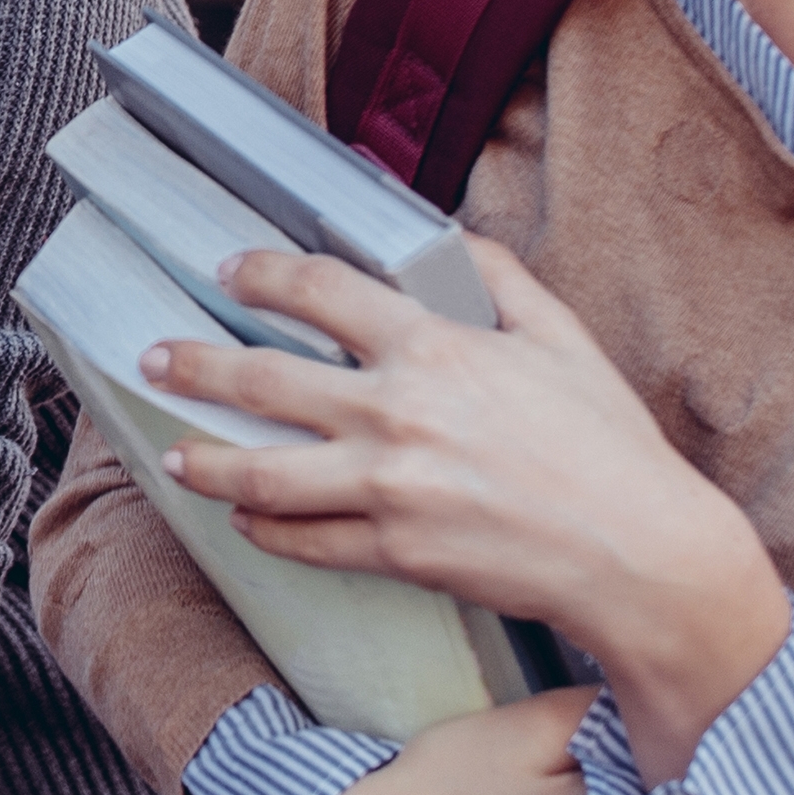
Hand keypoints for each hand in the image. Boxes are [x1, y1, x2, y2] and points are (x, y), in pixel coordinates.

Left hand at [150, 236, 788, 780]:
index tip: (231, 271)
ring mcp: (388, 488)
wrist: (637, 554)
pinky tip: (246, 517)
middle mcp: (397, 413)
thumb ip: (499, 281)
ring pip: (263, 472)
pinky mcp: (394, 552)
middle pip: (263, 380)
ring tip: (177, 455)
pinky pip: (304, 539)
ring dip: (208, 460)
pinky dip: (266, 528)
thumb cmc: (608, 446)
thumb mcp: (563, 339)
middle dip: (196, 365)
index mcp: (435, 348)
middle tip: (156, 358)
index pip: (321, 293)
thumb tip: (453, 240)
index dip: (265, 275)